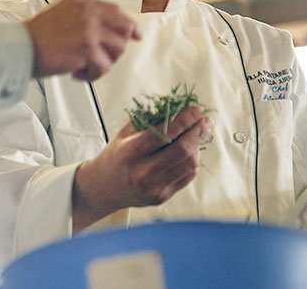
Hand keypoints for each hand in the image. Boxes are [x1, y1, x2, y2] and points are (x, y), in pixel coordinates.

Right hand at [25, 0, 140, 80]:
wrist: (20, 48)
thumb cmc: (36, 37)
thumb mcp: (61, 15)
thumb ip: (83, 17)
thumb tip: (107, 31)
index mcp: (82, 2)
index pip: (116, 10)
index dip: (128, 25)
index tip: (135, 36)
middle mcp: (88, 12)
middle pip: (125, 29)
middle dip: (119, 47)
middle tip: (105, 59)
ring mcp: (89, 29)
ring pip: (118, 50)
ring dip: (104, 63)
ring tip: (85, 67)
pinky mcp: (88, 48)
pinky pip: (104, 67)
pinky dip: (92, 75)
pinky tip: (77, 74)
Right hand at [71, 106, 212, 230]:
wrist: (104, 187)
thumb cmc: (116, 156)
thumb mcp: (124, 134)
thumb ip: (149, 122)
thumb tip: (179, 109)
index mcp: (129, 152)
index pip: (164, 134)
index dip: (184, 120)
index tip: (195, 110)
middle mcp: (142, 172)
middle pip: (182, 150)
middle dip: (196, 132)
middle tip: (202, 120)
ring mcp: (154, 187)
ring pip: (189, 164)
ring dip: (197, 146)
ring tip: (195, 135)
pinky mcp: (163, 196)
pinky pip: (188, 176)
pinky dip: (193, 160)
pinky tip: (190, 150)